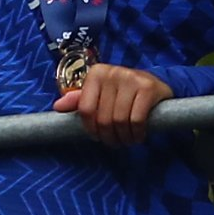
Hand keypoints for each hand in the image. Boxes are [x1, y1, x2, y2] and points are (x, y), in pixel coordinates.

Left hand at [52, 61, 168, 145]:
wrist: (156, 85)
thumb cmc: (123, 93)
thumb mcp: (101, 93)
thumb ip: (80, 100)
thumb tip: (57, 107)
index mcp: (97, 73)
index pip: (85, 109)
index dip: (90, 128)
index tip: (98, 136)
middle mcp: (112, 72)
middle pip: (103, 118)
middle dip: (108, 137)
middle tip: (115, 142)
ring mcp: (131, 78)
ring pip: (119, 121)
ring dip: (123, 138)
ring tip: (127, 140)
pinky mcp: (148, 88)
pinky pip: (136, 120)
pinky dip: (136, 134)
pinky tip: (138, 136)